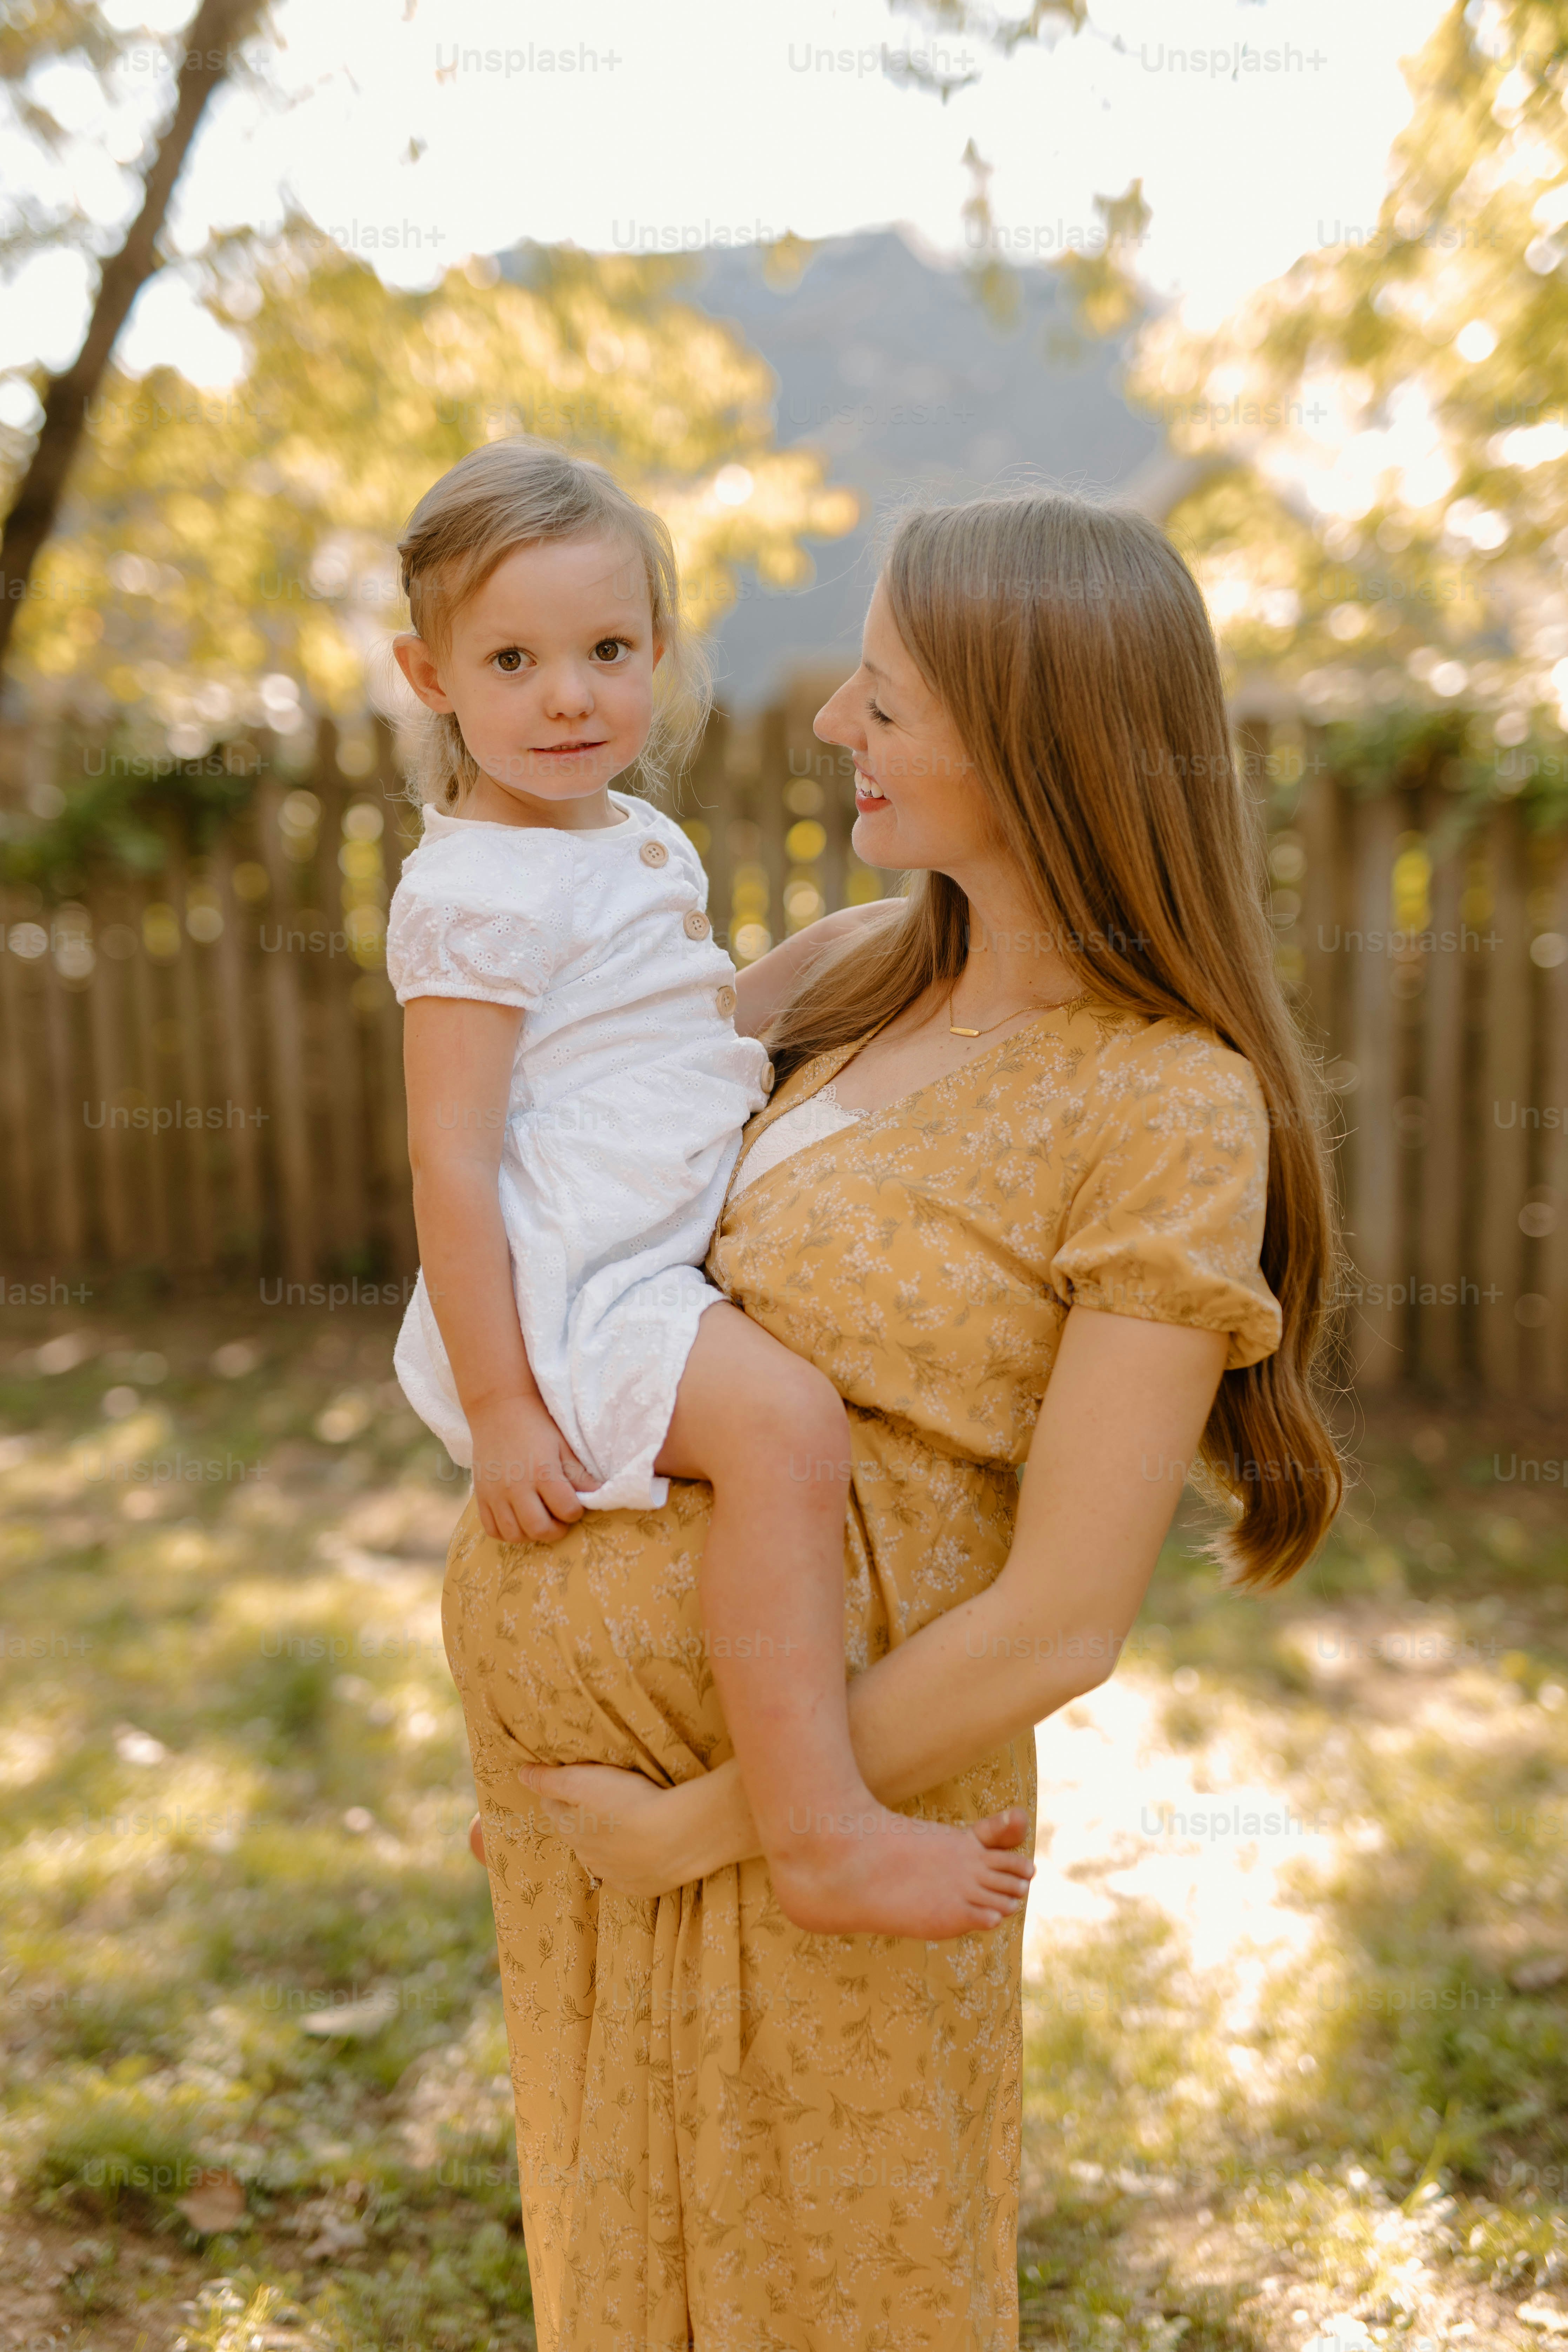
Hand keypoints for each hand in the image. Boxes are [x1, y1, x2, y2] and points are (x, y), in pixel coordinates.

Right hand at [468, 1395, 592, 1543]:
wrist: (498, 1409)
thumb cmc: (535, 1425)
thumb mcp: (562, 1445)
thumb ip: (578, 1473)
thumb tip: (598, 1495)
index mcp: (543, 1472)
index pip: (567, 1510)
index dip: (576, 1512)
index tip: (574, 1505)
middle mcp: (517, 1487)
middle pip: (539, 1529)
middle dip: (556, 1530)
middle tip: (559, 1520)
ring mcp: (495, 1493)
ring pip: (514, 1534)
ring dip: (531, 1534)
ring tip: (539, 1520)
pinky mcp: (481, 1496)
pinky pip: (492, 1529)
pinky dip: (506, 1532)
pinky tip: (518, 1521)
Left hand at [516, 1762, 693, 1898]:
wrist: (678, 1837)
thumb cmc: (629, 1803)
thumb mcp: (584, 1782)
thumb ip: (550, 1779)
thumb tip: (521, 1774)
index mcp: (571, 1829)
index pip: (553, 1807)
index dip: (560, 1791)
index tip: (571, 1778)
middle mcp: (586, 1856)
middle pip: (576, 1832)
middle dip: (581, 1818)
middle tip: (600, 1799)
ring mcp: (614, 1875)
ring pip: (600, 1855)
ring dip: (606, 1841)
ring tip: (623, 1823)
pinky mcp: (640, 1887)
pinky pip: (626, 1874)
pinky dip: (629, 1862)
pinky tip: (641, 1850)